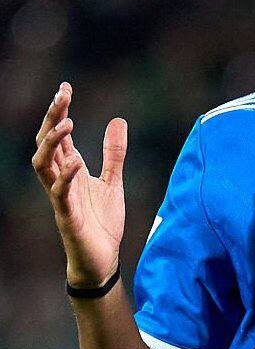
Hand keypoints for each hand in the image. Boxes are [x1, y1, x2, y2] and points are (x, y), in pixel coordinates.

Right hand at [31, 82, 127, 287]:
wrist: (103, 260)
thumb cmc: (102, 222)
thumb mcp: (113, 181)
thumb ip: (114, 154)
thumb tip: (118, 120)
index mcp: (70, 171)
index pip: (59, 136)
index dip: (59, 112)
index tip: (65, 88)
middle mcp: (60, 181)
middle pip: (47, 144)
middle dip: (52, 119)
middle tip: (62, 96)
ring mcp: (61, 199)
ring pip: (43, 166)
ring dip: (53, 144)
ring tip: (67, 123)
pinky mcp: (67, 218)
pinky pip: (59, 195)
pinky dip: (65, 178)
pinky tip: (74, 162)